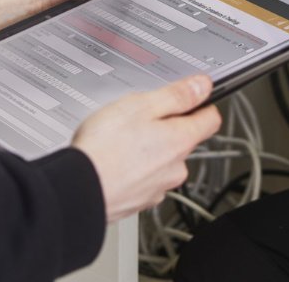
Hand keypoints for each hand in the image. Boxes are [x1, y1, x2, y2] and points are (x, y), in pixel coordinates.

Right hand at [72, 75, 222, 221]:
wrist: (77, 190)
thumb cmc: (105, 147)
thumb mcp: (142, 105)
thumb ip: (177, 95)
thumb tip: (202, 86)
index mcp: (181, 141)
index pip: (211, 119)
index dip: (201, 104)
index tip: (191, 97)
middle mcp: (176, 168)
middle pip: (183, 141)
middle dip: (166, 128)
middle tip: (138, 119)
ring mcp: (158, 188)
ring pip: (163, 162)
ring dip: (148, 150)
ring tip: (120, 142)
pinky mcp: (139, 202)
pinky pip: (144, 180)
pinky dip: (133, 170)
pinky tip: (113, 162)